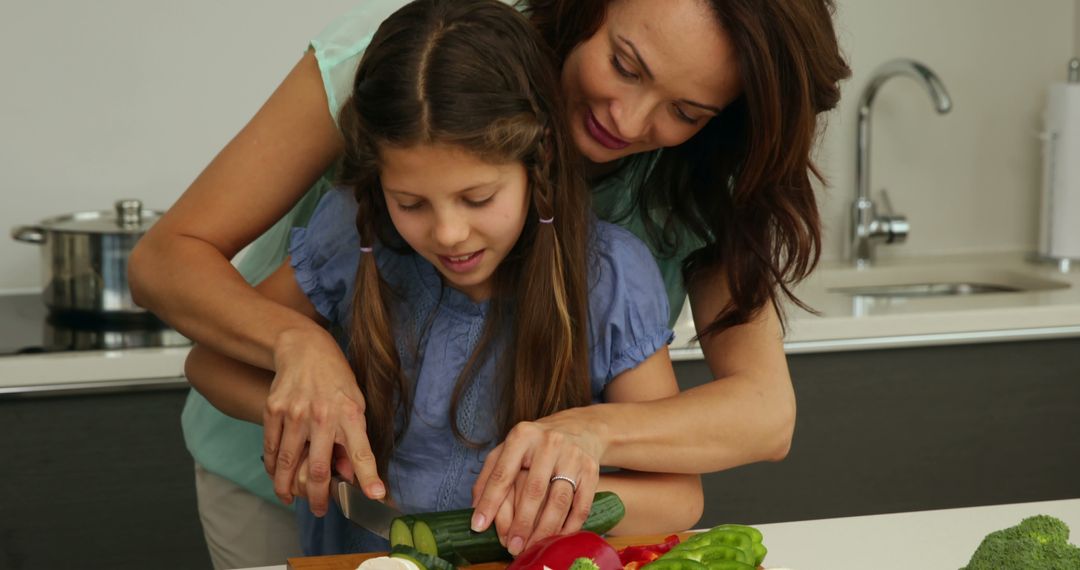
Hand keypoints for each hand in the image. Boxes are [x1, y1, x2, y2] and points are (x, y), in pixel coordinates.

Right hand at [262, 328, 383, 516]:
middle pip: (317, 468)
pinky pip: (271, 448)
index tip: (377, 496)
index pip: (362, 451)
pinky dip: (273, 467)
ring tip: (291, 499)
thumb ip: (353, 438)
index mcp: (349, 413)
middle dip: (317, 497)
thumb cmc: (336, 379)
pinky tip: (277, 476)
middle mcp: (322, 415)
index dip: (369, 476)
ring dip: (287, 488)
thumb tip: (349, 474)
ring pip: (288, 463)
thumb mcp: (356, 403)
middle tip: (318, 511)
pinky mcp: (273, 410)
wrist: (304, 348)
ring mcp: (295, 413)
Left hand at [471, 413, 605, 554]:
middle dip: (521, 524)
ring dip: (545, 530)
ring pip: (558, 501)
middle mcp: (549, 443)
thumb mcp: (509, 448)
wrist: (580, 428)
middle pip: (533, 491)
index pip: (503, 474)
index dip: (489, 502)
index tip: (479, 525)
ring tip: (533, 547)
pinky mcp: (591, 470)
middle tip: (512, 547)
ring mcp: (572, 456)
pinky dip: (569, 526)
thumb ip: (489, 475)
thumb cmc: (535, 444)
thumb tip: (476, 509)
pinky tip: (557, 538)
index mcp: (522, 436)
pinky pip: (581, 505)